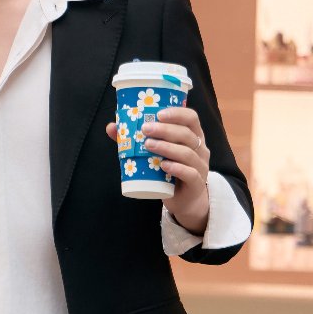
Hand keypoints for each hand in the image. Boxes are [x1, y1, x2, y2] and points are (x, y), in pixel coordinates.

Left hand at [104, 106, 210, 233]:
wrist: (185, 200)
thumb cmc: (169, 172)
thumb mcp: (156, 154)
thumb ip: (136, 140)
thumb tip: (112, 127)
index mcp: (193, 136)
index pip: (190, 118)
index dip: (176, 113)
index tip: (158, 114)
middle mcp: (200, 148)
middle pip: (186, 134)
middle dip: (165, 130)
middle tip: (145, 129)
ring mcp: (200, 166)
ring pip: (187, 153)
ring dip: (167, 147)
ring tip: (148, 145)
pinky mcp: (197, 183)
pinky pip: (190, 173)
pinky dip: (177, 168)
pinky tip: (164, 165)